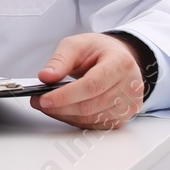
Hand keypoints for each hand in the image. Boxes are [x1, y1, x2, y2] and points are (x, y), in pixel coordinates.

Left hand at [31, 33, 145, 128]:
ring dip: (65, 115)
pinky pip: (95, 125)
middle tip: (39, 102)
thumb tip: (45, 77)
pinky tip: (64, 111)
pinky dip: (76, 120)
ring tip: (48, 106)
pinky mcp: (123, 117)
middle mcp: (130, 86)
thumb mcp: (77, 45)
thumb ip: (60, 60)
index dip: (66, 95)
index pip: (92, 85)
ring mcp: (129, 104)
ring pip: (92, 118)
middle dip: (61, 107)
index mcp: (120, 63)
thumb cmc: (99, 50)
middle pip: (91, 105)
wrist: (117, 57)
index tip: (45, 99)